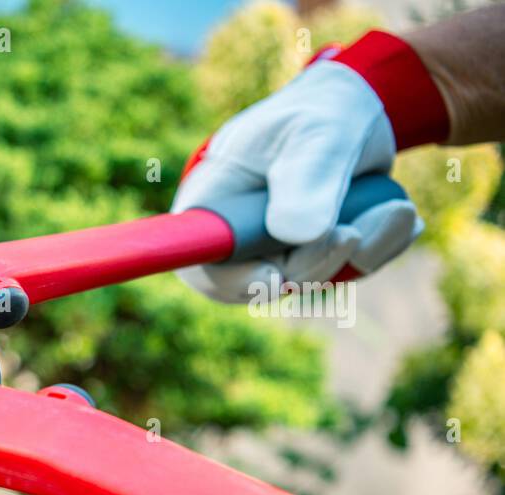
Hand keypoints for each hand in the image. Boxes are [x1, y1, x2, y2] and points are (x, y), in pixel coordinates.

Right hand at [172, 31, 449, 304]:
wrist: (355, 112)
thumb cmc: (321, 112)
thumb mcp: (316, 133)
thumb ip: (306, 178)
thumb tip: (298, 235)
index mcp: (212, 204)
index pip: (201, 261)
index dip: (232, 281)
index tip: (273, 278)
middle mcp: (236, 237)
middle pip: (266, 282)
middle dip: (319, 260)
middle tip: (353, 228)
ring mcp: (275, 252)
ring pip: (317, 280)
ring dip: (366, 250)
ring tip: (394, 206)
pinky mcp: (312, 257)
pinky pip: (348, 273)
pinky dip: (381, 247)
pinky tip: (393, 211)